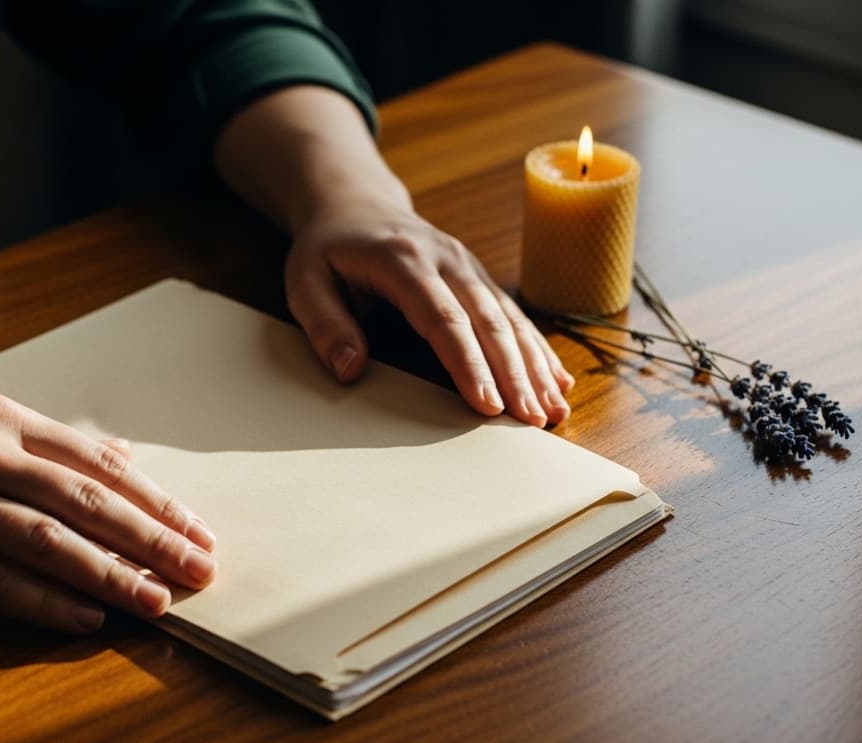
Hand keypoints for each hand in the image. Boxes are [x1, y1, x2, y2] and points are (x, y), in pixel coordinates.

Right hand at [0, 390, 216, 632]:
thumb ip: (37, 440)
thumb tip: (116, 457)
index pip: (97, 462)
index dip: (155, 499)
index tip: (197, 529)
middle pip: (87, 503)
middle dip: (153, 540)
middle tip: (201, 570)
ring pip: (48, 545)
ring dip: (111, 577)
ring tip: (158, 602)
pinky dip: (44, 605)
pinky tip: (85, 620)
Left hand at [285, 195, 573, 425]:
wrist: (355, 203)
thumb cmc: (327, 249)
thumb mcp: (304, 282)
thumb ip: (324, 325)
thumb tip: (350, 370)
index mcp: (403, 261)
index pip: (442, 318)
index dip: (467, 362)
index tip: (486, 404)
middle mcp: (446, 260)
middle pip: (488, 321)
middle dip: (514, 373)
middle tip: (531, 419)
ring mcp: (467, 267)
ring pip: (509, 319)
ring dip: (534, 366)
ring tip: (553, 410)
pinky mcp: (478, 278)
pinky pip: (513, 315)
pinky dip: (536, 350)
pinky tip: (557, 381)